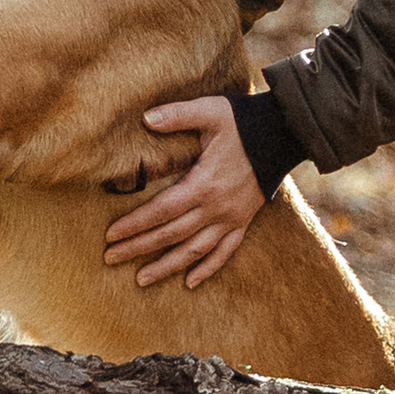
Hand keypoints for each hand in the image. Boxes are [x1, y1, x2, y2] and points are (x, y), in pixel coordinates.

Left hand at [103, 93, 265, 291]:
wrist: (284, 134)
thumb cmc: (243, 121)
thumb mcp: (210, 111)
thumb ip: (178, 114)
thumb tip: (146, 118)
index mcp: (203, 183)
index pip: (161, 211)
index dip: (135, 224)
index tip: (111, 236)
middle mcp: (216, 207)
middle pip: (171, 235)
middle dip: (139, 248)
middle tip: (111, 259)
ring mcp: (231, 218)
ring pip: (195, 250)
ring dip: (167, 267)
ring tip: (141, 279)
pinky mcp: (243, 221)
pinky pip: (225, 251)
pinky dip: (208, 268)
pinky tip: (189, 282)